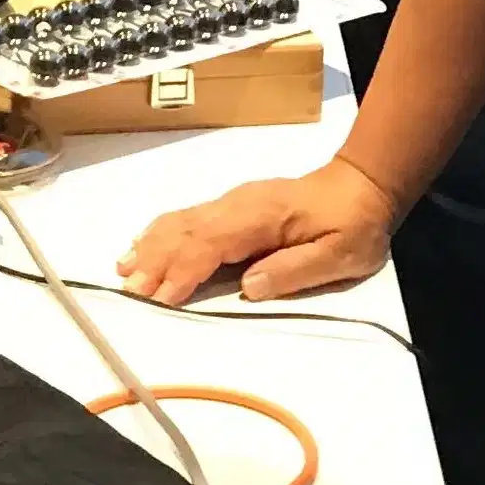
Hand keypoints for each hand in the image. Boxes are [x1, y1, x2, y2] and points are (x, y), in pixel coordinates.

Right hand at [116, 155, 395, 303]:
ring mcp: (232, 202)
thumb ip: (294, 270)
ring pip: (182, 222)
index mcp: (261, 217)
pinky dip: (161, 232)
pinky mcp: (232, 206)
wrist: (361, 186)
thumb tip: (249, 287)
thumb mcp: (340, 255)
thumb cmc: (353, 225)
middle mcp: (238, 205)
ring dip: (152, 246)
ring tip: (124, 269)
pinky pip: (188, 217)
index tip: (160, 297)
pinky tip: (144, 244)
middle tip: (128, 289)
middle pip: (186, 232)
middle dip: (155, 261)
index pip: (212, 244)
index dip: (183, 271)